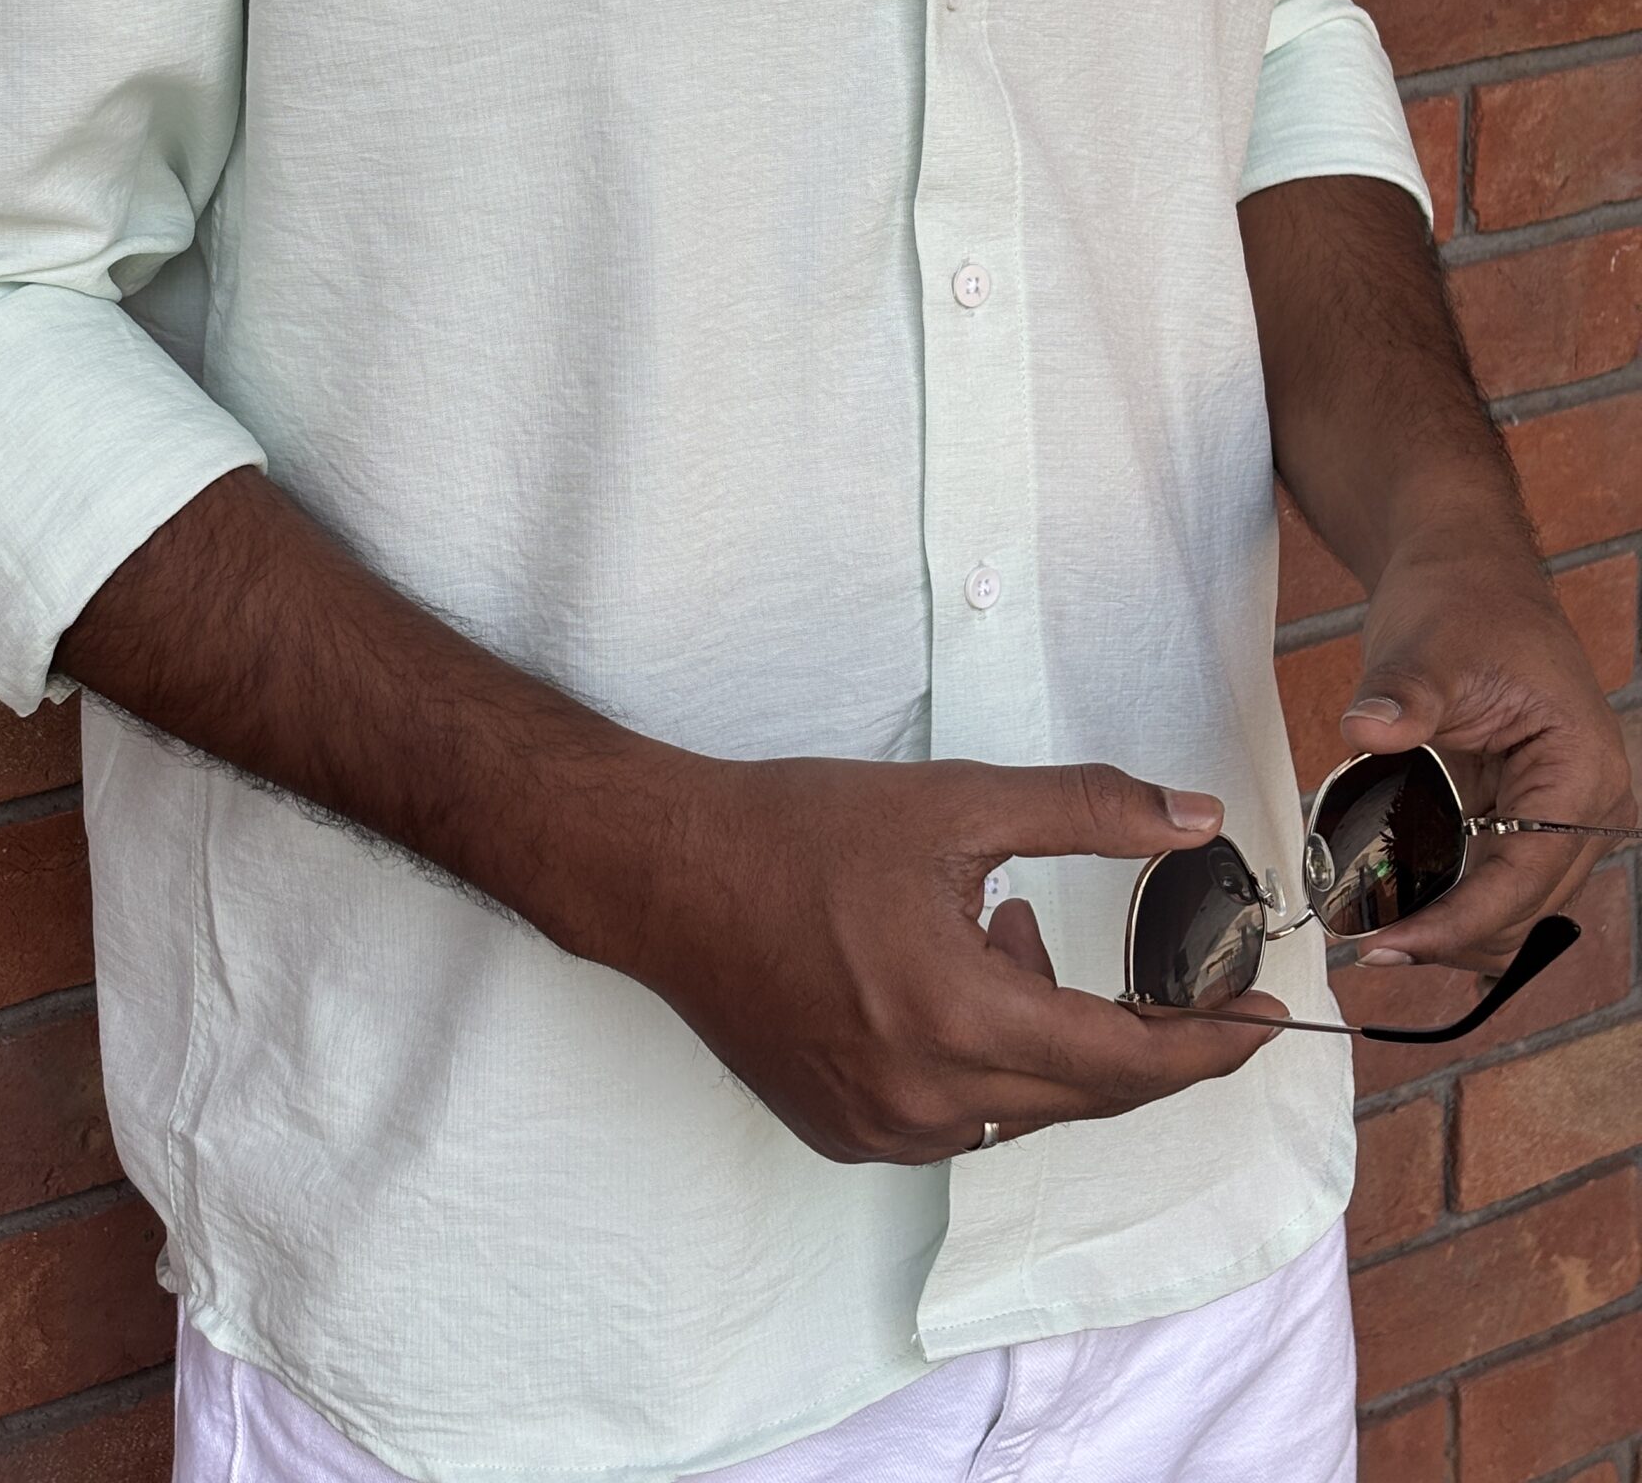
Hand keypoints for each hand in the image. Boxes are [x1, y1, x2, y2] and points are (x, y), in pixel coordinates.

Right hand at [623, 756, 1285, 1163]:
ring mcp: (881, 1131)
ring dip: (1050, 1034)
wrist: (665, 876)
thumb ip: (1087, 811)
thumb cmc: (800, 830)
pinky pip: (961, 1116)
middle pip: (1086, 1093)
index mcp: (957, 1015)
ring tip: (1007, 930)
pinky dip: (988, 1058)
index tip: (1271, 1025)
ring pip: (1023, 1105)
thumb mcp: (954, 801)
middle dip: (1138, 1033)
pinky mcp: (846, 1136)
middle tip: (1167, 968)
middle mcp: (925, 1098)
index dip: (1209, 1046)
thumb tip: (1197, 819)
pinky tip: (951, 975)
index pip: (1126, 1061)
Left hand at [1341, 534, 1635, 974]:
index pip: (1524, 877)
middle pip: (1524, 909)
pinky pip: (1493, 879)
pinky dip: (1451, 901)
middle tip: (1369, 946)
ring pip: (1513, 907)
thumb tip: (1369, 730)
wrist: (1463, 571)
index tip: (1393, 946)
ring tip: (1377, 935)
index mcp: (1581, 771)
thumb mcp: (1427, 646)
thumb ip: (1402, 696)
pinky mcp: (1518, 812)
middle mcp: (1583, 803)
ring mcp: (1555, 813)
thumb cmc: (1462, 599)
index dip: (1458, 923)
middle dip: (1452, 938)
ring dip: (1452, 928)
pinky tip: (1399, 908)